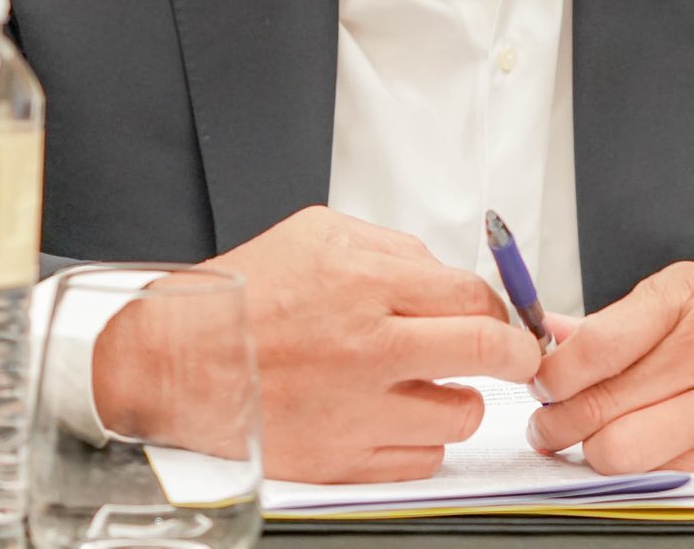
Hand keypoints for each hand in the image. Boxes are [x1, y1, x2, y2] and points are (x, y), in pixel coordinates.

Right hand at [91, 206, 539, 482]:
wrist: (176, 361)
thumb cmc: (242, 298)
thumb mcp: (316, 234)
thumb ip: (391, 248)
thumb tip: (445, 274)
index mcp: (365, 283)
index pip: (475, 297)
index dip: (503, 308)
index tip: (507, 318)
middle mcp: (370, 348)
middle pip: (490, 351)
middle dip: (517, 353)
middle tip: (517, 356)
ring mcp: (360, 410)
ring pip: (464, 415)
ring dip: (462, 399)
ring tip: (436, 386)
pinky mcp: (344, 459)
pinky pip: (421, 459)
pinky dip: (421, 440)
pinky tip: (397, 417)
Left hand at [527, 262, 693, 483]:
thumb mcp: (693, 293)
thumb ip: (619, 319)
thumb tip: (551, 334)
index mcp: (688, 298)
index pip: (594, 346)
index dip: (551, 373)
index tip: (540, 380)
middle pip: (597, 405)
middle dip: (554, 422)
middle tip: (547, 421)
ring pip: (620, 451)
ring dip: (589, 454)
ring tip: (585, 443)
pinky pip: (661, 476)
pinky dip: (637, 473)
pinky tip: (634, 456)